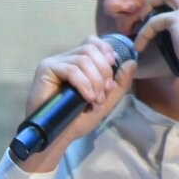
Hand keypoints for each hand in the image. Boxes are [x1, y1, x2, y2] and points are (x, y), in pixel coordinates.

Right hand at [12, 35, 136, 172]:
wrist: (58, 135)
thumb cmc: (78, 119)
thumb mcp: (106, 101)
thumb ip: (120, 83)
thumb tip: (132, 62)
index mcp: (77, 62)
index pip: (92, 42)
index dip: (105, 50)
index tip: (113, 66)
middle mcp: (65, 59)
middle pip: (90, 49)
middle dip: (104, 71)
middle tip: (104, 93)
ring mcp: (55, 63)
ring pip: (83, 60)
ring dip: (95, 81)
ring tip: (95, 100)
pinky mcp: (46, 70)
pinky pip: (71, 70)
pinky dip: (84, 84)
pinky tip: (87, 98)